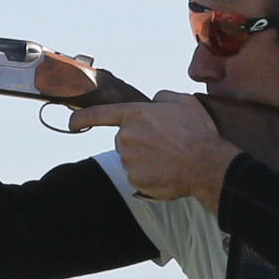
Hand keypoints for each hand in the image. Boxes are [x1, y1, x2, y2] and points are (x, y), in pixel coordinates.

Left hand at [71, 91, 235, 204]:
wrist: (206, 164)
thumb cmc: (196, 131)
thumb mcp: (182, 101)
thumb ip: (161, 98)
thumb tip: (153, 103)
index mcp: (134, 115)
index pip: (99, 114)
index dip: (82, 118)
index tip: (71, 123)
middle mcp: (126, 138)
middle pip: (124, 138)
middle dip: (139, 140)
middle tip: (165, 143)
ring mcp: (129, 161)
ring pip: (132, 158)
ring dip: (146, 158)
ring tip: (171, 157)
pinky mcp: (135, 181)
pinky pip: (138, 176)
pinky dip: (150, 174)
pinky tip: (168, 171)